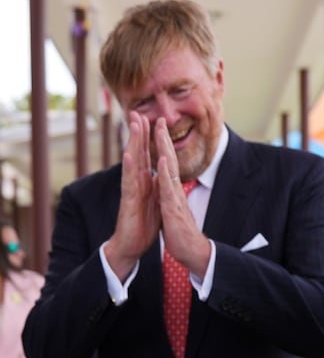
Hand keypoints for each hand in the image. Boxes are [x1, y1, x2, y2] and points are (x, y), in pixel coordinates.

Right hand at [103, 112, 161, 280]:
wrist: (131, 246)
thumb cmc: (142, 226)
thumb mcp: (155, 202)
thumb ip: (157, 186)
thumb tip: (162, 174)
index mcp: (144, 183)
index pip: (146, 156)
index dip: (148, 139)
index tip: (151, 120)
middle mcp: (136, 183)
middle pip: (137, 154)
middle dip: (138, 133)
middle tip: (137, 112)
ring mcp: (131, 191)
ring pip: (132, 163)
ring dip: (133, 144)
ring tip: (133, 126)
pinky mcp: (128, 202)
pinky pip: (128, 183)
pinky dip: (128, 169)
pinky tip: (128, 155)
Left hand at [154, 119, 210, 278]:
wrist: (191, 252)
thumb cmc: (182, 233)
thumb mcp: (173, 210)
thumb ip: (170, 196)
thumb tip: (167, 187)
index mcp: (172, 191)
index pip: (167, 163)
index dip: (161, 145)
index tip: (156, 127)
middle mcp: (175, 190)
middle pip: (169, 159)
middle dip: (162, 138)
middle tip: (158, 118)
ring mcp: (175, 198)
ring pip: (169, 169)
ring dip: (164, 148)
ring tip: (159, 130)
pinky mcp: (173, 209)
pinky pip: (168, 189)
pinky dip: (164, 174)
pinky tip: (161, 161)